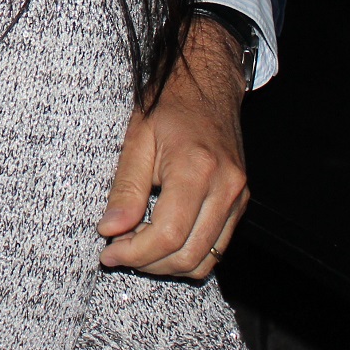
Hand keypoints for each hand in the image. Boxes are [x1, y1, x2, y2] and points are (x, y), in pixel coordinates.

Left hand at [96, 18, 248, 277]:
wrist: (207, 83)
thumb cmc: (169, 105)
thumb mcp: (136, 140)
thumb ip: (124, 189)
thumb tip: (111, 231)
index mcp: (197, 169)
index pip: (168, 235)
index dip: (135, 253)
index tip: (108, 253)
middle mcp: (225, 187)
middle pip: (189, 255)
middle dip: (148, 264)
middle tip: (117, 253)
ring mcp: (238, 197)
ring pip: (206, 259)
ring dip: (168, 265)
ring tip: (137, 248)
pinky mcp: (240, 201)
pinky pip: (217, 247)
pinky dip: (188, 255)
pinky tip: (161, 241)